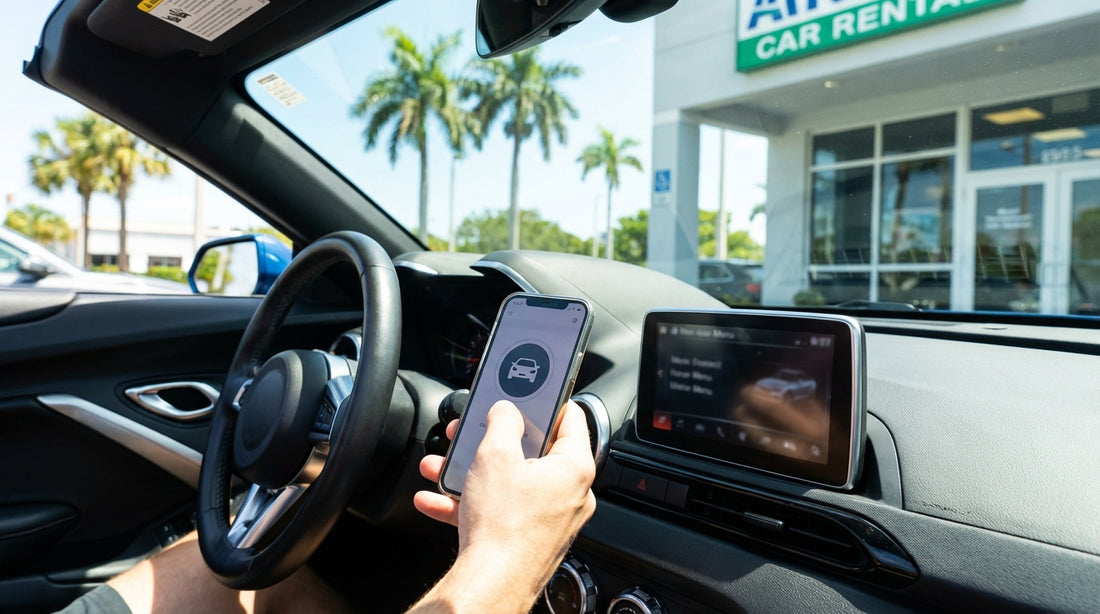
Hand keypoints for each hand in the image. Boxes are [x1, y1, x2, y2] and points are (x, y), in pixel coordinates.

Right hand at [409, 400, 595, 613]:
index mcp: (574, 468)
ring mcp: (550, 520)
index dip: (546, 400)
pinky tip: (437, 500)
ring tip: (442, 467)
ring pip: (510, 483)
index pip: (570, 418)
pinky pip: (500, 511)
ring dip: (472, 472)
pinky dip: (470, 502)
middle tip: (472, 433)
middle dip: (492, 441)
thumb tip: (506, 410)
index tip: (528, 393)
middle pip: (532, 452)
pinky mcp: (528, 539)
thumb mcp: (495, 454)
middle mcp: (569, 494)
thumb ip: (502, 421)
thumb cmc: (503, 527)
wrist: (490, 585)